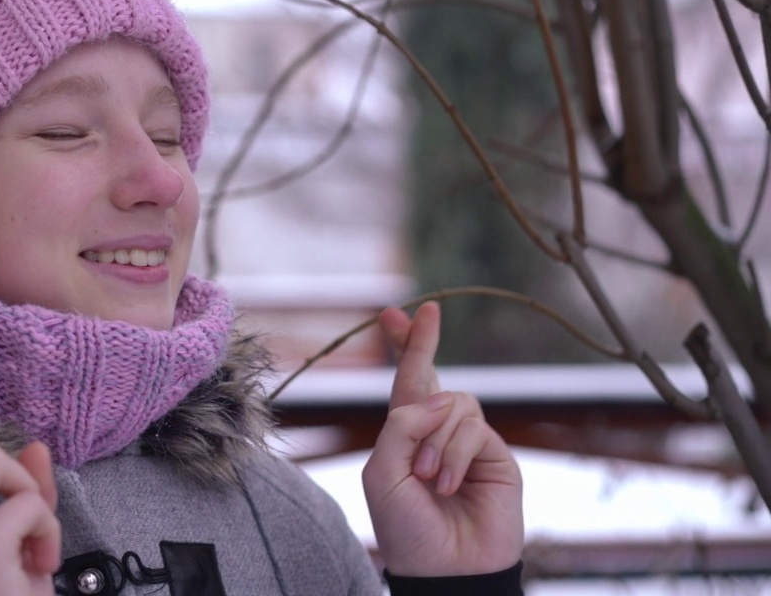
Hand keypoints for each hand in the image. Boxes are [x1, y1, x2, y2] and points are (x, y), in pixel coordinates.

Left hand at [361, 302, 522, 576]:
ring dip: (436, 439)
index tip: (393, 312)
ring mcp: (468, 443)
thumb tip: (439, 395)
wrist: (446, 569)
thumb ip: (401, 426)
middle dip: (422, 343)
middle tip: (426, 312)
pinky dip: (455, 453)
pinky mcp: (496, 456)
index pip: (403, 384)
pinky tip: (449, 484)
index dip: (403, 348)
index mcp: (403, 436)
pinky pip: (474, 428)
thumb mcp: (383, 473)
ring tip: (428, 479)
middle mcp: (435, 433)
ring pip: (454, 404)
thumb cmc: (406, 528)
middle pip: (431, 376)